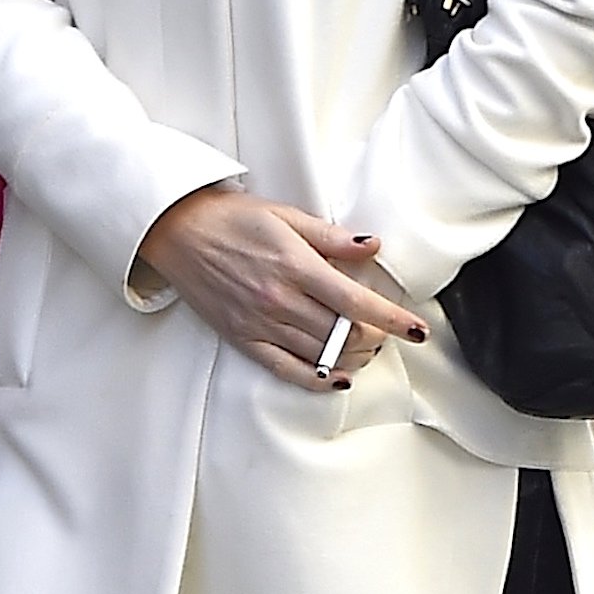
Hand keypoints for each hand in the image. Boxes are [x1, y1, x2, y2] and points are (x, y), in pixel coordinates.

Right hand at [135, 186, 426, 391]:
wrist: (176, 230)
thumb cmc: (230, 219)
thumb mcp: (285, 215)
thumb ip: (331, 236)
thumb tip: (372, 245)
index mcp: (294, 266)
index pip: (356, 301)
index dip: (392, 319)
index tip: (418, 329)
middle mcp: (278, 300)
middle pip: (343, 333)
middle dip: (375, 337)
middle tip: (388, 332)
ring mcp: (259, 323)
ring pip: (320, 354)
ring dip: (353, 356)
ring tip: (367, 348)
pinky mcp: (242, 338)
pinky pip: (285, 368)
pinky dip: (316, 378)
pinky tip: (337, 377)